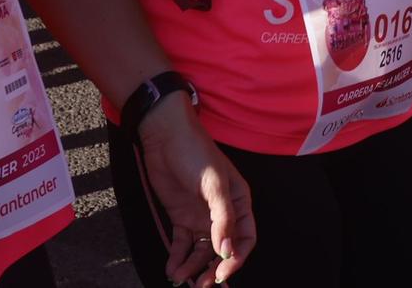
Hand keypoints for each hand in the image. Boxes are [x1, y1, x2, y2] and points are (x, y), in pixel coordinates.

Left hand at [135, 95, 255, 284]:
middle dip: (212, 269)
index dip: (236, 259)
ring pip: (202, 251)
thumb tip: (226, 252)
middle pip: (223, 250)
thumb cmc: (196, 154)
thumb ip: (222, 219)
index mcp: (239, 202)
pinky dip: (177, 258)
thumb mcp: (214, 185)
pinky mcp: (181, 217)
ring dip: (192, 267)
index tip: (221, 273)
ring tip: (179, 278)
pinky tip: (171, 268)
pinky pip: (182, 244)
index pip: (246, 238)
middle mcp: (223, 213)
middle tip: (200, 285)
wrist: (166, 138)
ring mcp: (201, 216)